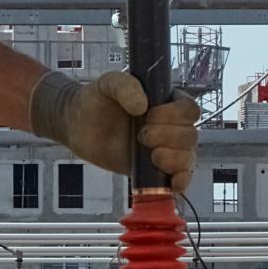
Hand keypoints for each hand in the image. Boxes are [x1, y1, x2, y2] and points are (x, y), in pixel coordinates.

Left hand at [30, 65, 199, 193]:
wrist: (77, 125)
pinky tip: (173, 184)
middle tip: (141, 136)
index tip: (149, 116)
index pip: (189, 109)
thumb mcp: (108, 83)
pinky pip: (179, 177)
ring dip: (174, 159)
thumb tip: (142, 105)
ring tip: (152, 156)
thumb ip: (125, 86)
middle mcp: (170, 125)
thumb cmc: (96, 100)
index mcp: (166, 102)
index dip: (175, 115)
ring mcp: (164, 148)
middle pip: (190, 135)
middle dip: (169, 137)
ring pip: (188, 156)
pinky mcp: (154, 169)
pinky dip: (181, 181)